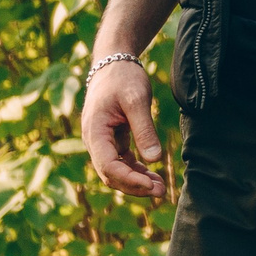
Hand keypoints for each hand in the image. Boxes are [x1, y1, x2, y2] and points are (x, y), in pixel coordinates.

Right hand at [81, 56, 167, 201]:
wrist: (114, 63)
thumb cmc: (123, 78)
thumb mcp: (136, 100)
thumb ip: (144, 129)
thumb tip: (154, 159)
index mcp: (94, 131)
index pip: (108, 165)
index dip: (129, 179)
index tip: (151, 185)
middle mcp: (93, 140)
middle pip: (110, 173)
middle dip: (134, 186)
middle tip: (161, 192)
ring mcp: (101, 141)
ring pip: (115, 170)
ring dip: (135, 181)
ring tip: (161, 187)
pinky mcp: (111, 140)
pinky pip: (121, 161)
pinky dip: (135, 170)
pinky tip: (153, 175)